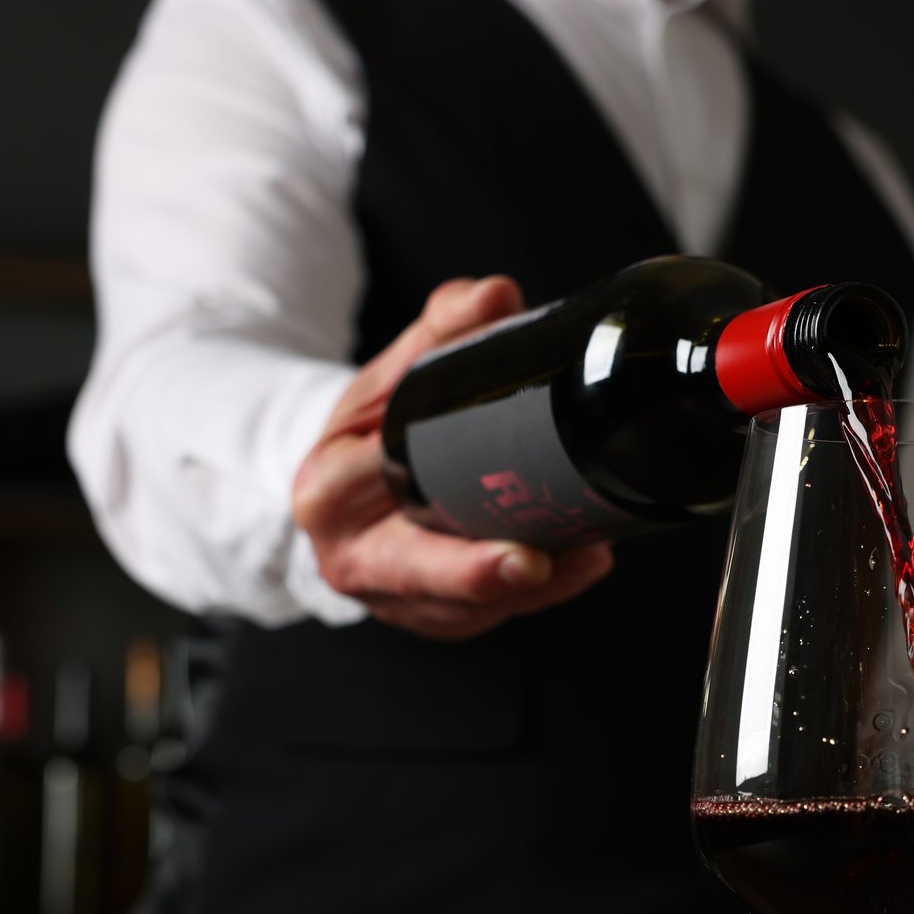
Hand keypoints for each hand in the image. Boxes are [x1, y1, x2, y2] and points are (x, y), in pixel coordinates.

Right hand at [291, 275, 615, 639]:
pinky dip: (538, 594)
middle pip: (415, 570)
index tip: (474, 476)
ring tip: (586, 551)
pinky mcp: (432, 618)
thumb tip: (497, 294)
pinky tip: (580, 561)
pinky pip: (489, 617)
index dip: (425, 477)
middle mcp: (351, 554)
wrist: (345, 489)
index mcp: (327, 489)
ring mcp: (393, 598)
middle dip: (474, 574)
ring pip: (464, 606)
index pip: (374, 480)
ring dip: (532, 587)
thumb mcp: (391, 375)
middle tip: (534, 563)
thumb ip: (441, 328)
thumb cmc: (372, 432)